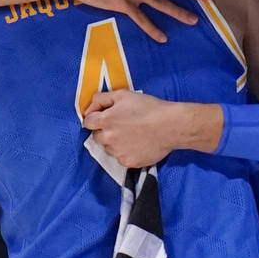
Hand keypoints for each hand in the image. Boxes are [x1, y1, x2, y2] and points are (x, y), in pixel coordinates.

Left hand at [83, 90, 222, 166]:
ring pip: (109, 148)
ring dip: (116, 142)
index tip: (104, 118)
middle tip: (122, 126)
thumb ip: (101, 99)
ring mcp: (118, 152)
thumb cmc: (149, 108)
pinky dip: (126, 152)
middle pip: (97, 137)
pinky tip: (138, 144)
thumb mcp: (123, 95)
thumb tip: (89, 108)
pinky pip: (121, 158)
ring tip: (133, 135)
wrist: (171, 126)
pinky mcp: (128, 162)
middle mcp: (108, 138)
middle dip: (105, 131)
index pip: (87, 122)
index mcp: (106, 120)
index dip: (95, 119)